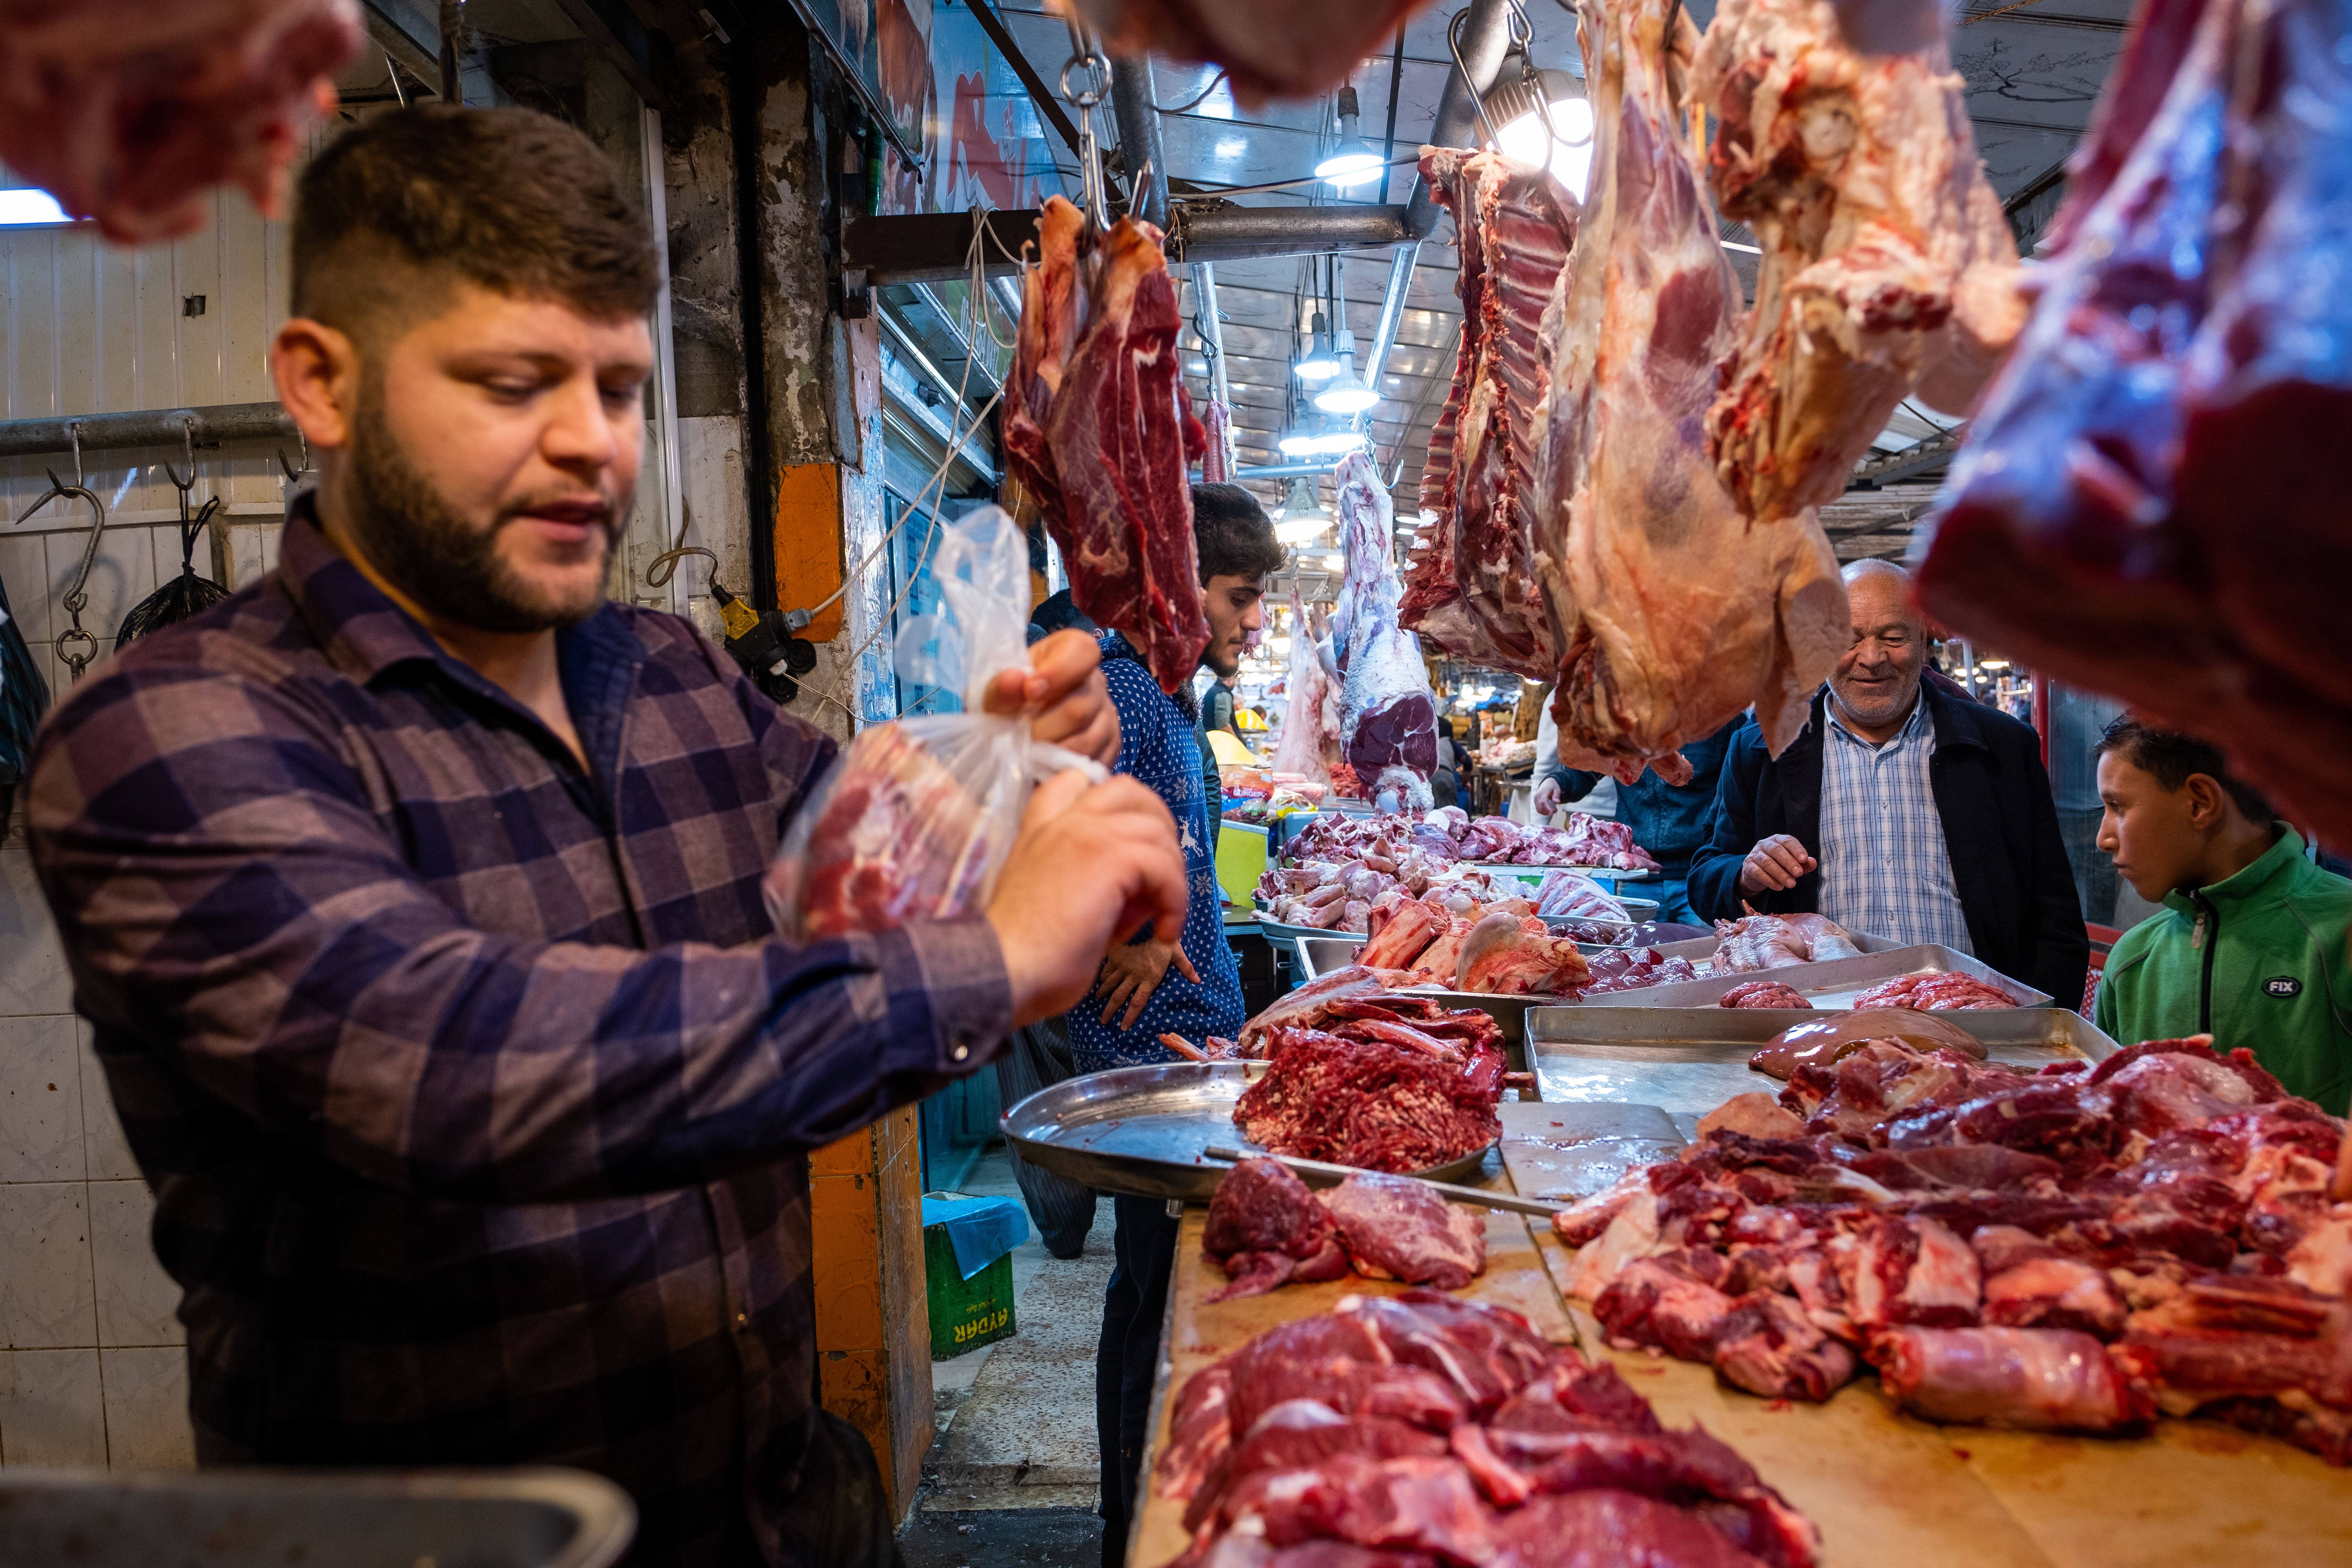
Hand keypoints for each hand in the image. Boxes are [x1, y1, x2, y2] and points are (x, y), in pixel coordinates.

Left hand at [983, 628, 1118, 766]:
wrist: (1016, 730)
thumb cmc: (1009, 702)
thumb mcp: (996, 693)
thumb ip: (1000, 688)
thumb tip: (1014, 680)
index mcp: (1072, 652)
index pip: (1083, 652)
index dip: (1059, 671)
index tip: (1029, 691)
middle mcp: (1097, 682)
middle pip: (1080, 707)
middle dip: (1042, 728)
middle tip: (1019, 737)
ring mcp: (1107, 716)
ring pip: (1086, 740)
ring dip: (1050, 752)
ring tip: (1027, 754)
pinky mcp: (1110, 747)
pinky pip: (1091, 763)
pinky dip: (1063, 769)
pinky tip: (1044, 766)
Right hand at [988, 771, 1187, 1026]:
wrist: (1003, 971)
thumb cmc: (1026, 954)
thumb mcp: (1059, 902)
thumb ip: (1096, 882)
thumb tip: (1144, 891)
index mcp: (1040, 827)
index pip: (1077, 780)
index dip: (1116, 805)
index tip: (1130, 844)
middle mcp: (1062, 820)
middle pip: (1129, 790)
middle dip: (1159, 826)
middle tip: (1165, 874)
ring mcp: (1085, 833)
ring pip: (1155, 831)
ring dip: (1172, 874)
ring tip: (1165, 915)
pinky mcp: (1109, 857)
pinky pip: (1164, 866)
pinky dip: (1176, 900)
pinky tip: (1165, 932)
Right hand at [1092, 937, 1201, 1030]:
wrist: (1150, 924)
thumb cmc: (1166, 941)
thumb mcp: (1178, 954)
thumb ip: (1186, 968)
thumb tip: (1198, 980)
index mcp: (1149, 979)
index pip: (1137, 1003)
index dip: (1130, 1017)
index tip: (1123, 1027)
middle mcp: (1134, 975)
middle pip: (1119, 998)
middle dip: (1110, 1011)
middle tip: (1103, 1021)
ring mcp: (1123, 966)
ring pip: (1110, 984)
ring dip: (1103, 994)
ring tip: (1098, 1000)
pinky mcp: (1116, 955)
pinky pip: (1106, 969)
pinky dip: (1102, 977)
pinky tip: (1099, 982)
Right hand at [1532, 777, 1562, 816]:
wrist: (1547, 783)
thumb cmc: (1552, 787)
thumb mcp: (1557, 789)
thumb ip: (1556, 796)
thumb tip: (1557, 802)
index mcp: (1543, 792)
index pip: (1543, 801)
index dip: (1547, 808)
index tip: (1551, 813)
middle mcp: (1537, 795)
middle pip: (1540, 807)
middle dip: (1547, 811)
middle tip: (1555, 810)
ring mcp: (1535, 799)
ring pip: (1538, 809)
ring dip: (1546, 812)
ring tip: (1553, 810)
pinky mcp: (1535, 802)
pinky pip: (1538, 809)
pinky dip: (1543, 812)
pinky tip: (1549, 810)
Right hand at [1738, 834, 1816, 894]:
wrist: (1756, 874)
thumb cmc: (1778, 866)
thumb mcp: (1793, 865)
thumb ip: (1803, 864)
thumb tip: (1813, 862)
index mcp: (1777, 840)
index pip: (1788, 841)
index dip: (1796, 849)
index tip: (1805, 859)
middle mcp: (1764, 844)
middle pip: (1777, 850)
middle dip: (1789, 862)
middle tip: (1798, 873)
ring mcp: (1754, 854)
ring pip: (1767, 862)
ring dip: (1780, 874)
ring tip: (1791, 884)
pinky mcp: (1748, 866)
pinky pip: (1758, 872)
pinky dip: (1769, 880)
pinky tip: (1779, 887)